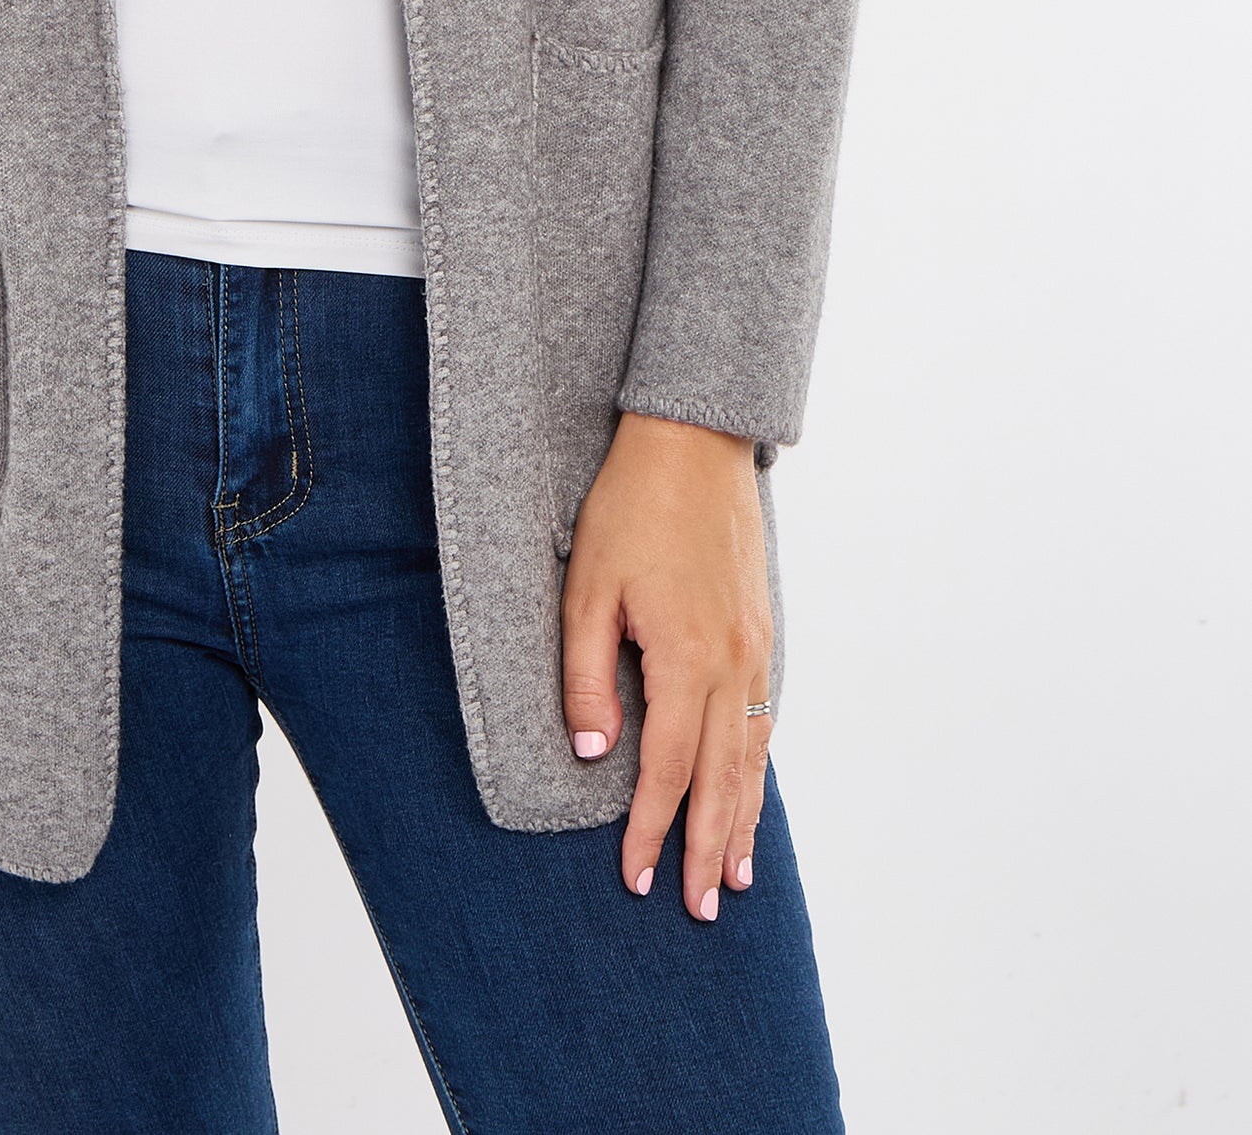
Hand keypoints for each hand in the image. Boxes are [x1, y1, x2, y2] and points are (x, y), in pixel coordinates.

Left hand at [560, 409, 771, 922]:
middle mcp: (732, 663)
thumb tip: (589, 752)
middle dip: (707, 848)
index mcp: (685, 658)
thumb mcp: (586, 589)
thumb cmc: (630, 508)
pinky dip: (758, 766)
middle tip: (697, 908)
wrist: (694, 442)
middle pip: (720, 778)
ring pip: (752, 754)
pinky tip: (750, 790)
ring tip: (735, 876)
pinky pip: (765, 716)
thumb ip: (586, 675)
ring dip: (742, 818)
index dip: (650, 828)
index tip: (637, 879)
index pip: (665, 769)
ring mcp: (756, 647)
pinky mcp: (763, 629)